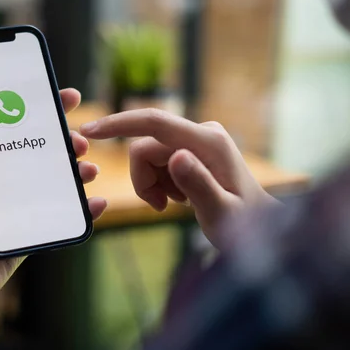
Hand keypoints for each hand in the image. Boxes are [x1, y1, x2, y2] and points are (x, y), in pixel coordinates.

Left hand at [0, 86, 107, 305]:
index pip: (16, 125)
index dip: (42, 109)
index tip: (65, 98)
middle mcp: (2, 179)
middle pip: (43, 150)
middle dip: (67, 140)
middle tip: (81, 139)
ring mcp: (20, 204)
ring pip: (58, 179)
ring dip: (79, 170)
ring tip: (89, 169)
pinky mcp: (32, 227)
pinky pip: (64, 213)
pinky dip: (85, 208)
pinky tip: (97, 200)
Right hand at [80, 109, 277, 247]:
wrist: (260, 226)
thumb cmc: (245, 225)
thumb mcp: (222, 213)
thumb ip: (199, 185)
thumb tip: (175, 157)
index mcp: (209, 142)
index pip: (155, 123)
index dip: (119, 124)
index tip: (90, 131)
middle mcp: (201, 133)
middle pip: (145, 148)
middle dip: (143, 179)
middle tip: (160, 206)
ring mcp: (196, 139)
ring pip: (148, 157)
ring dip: (152, 184)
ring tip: (175, 203)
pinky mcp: (191, 148)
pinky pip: (157, 162)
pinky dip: (160, 183)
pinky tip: (180, 197)